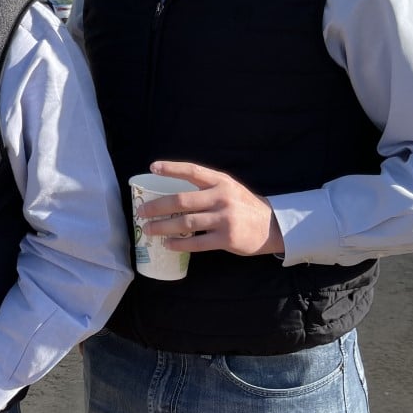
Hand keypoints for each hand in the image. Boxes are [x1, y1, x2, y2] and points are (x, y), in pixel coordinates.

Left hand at [139, 160, 284, 256]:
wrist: (272, 226)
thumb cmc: (243, 205)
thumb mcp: (229, 188)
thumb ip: (206, 188)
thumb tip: (171, 196)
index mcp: (220, 181)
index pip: (192, 170)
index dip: (171, 168)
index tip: (152, 168)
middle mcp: (221, 197)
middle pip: (181, 200)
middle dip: (157, 206)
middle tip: (140, 211)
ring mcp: (224, 218)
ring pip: (185, 222)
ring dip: (163, 227)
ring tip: (148, 229)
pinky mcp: (227, 238)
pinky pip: (196, 242)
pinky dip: (179, 243)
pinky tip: (167, 244)